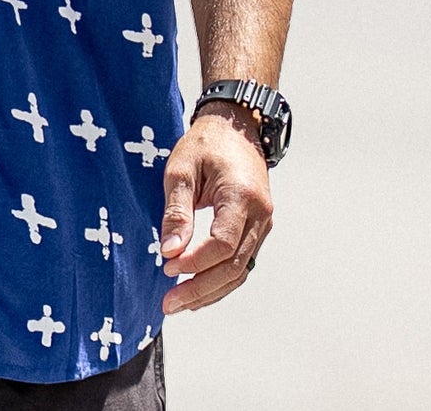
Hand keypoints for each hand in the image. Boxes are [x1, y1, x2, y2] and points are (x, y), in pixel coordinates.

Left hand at [158, 105, 272, 313]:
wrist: (235, 127)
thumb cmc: (205, 144)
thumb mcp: (182, 169)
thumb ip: (177, 211)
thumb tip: (169, 252)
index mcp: (242, 196)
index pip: (222, 243)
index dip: (195, 262)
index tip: (167, 267)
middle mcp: (260, 215)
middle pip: (234, 266)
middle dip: (200, 288)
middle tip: (168, 302)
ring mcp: (263, 224)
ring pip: (240, 270)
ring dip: (210, 290)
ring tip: (179, 303)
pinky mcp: (257, 229)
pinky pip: (242, 262)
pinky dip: (220, 279)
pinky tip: (197, 291)